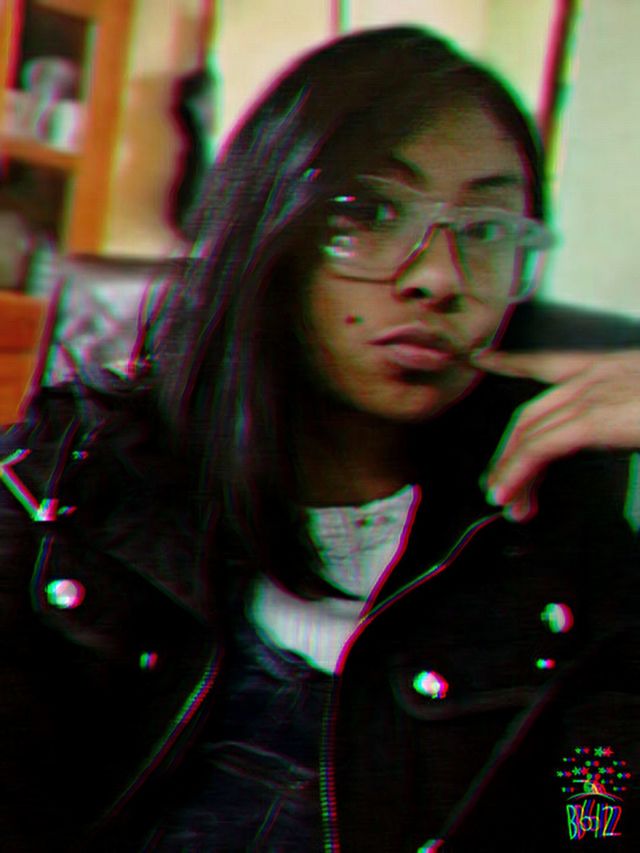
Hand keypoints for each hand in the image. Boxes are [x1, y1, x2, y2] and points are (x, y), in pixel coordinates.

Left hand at [472, 349, 639, 521]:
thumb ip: (621, 417)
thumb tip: (614, 435)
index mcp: (608, 367)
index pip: (549, 362)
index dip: (512, 361)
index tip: (480, 356)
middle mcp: (595, 374)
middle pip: (531, 413)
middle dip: (507, 451)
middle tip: (496, 483)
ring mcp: (592, 393)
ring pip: (530, 431)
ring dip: (509, 469)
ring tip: (501, 499)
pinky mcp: (594, 419)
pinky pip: (541, 447)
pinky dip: (518, 472)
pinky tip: (507, 493)